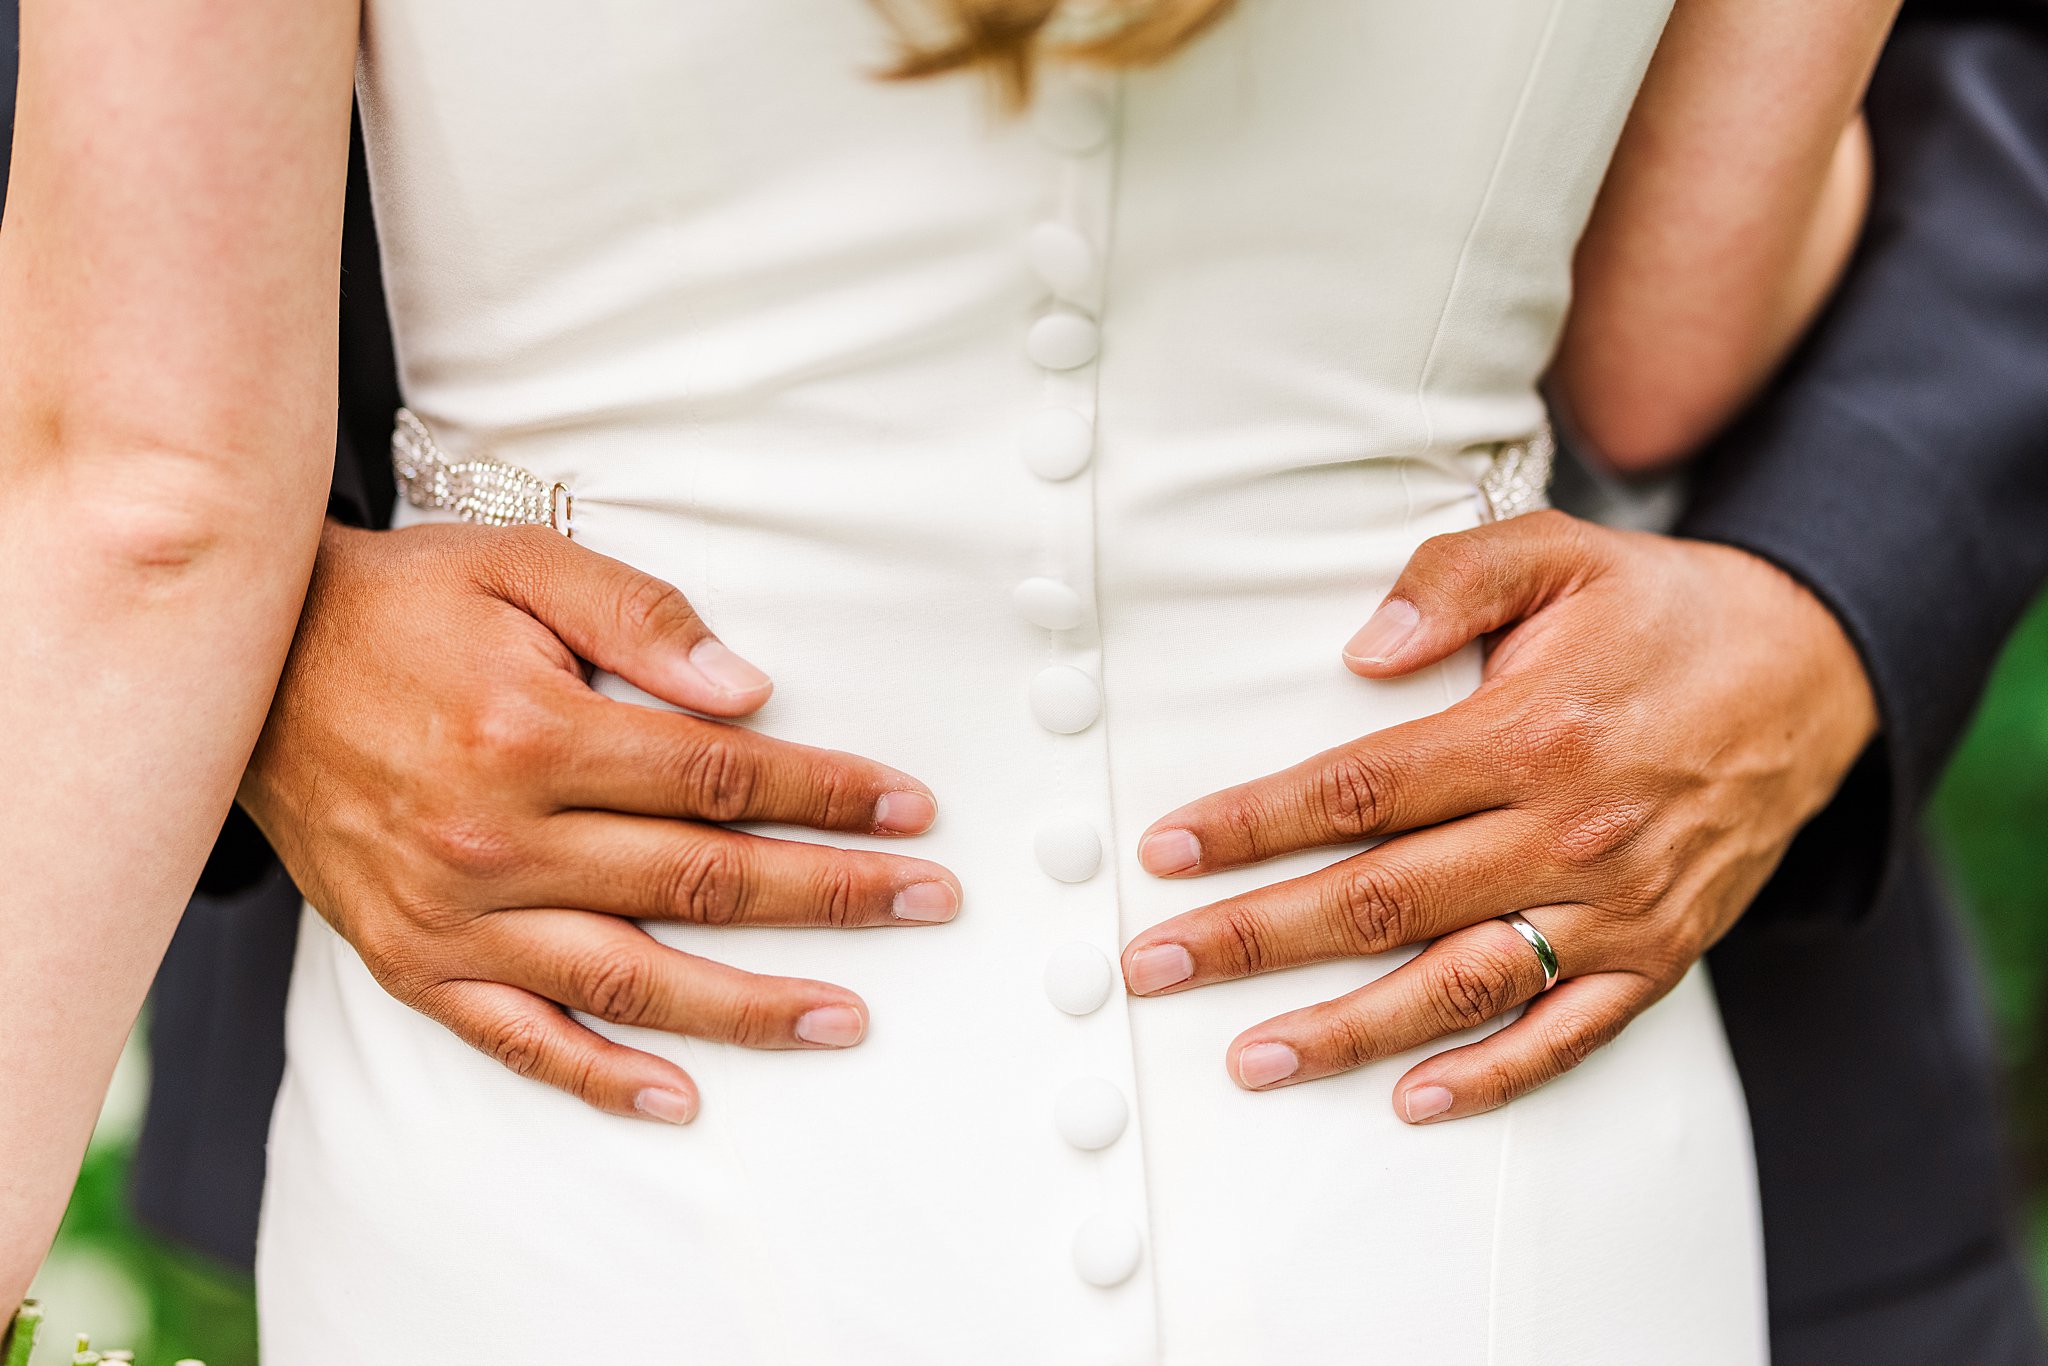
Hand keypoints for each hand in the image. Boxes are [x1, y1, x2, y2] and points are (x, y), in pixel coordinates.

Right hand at [240, 520, 959, 1123]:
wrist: (247, 665)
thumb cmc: (405, 605)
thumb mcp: (522, 566)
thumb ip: (642, 620)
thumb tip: (750, 694)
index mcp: (534, 734)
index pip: (720, 777)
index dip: (826, 794)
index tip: (909, 809)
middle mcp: (497, 839)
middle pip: (701, 881)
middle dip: (831, 894)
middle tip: (927, 903)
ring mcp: (454, 915)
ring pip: (630, 979)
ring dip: (749, 1005)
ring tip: (846, 1017)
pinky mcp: (412, 962)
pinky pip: (518, 1037)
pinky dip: (600, 1076)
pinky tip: (680, 1098)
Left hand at [1119, 510, 1876, 1122]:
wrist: (1813, 670)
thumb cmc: (1658, 608)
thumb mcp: (1559, 552)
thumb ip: (1450, 582)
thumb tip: (1357, 655)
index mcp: (1529, 731)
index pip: (1359, 792)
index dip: (1253, 824)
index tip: (1166, 851)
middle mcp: (1570, 830)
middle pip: (1383, 900)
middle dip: (1256, 938)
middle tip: (1154, 967)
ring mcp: (1617, 905)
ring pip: (1459, 985)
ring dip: (1347, 1030)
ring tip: (1249, 1056)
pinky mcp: (1660, 955)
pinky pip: (1568, 1033)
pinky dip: (1492, 1077)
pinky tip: (1411, 1100)